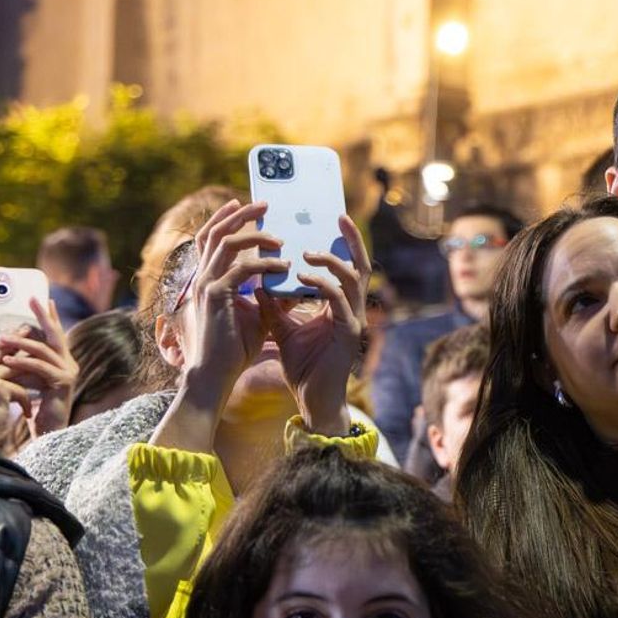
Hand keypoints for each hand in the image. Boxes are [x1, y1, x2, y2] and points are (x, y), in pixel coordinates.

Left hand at [0, 298, 77, 438]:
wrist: (48, 433)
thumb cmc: (34, 409)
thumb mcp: (25, 380)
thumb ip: (21, 364)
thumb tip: (2, 346)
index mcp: (61, 361)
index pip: (55, 335)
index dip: (50, 317)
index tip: (44, 299)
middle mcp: (68, 364)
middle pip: (56, 334)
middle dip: (43, 316)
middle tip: (31, 300)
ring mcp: (68, 372)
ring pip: (44, 350)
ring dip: (21, 343)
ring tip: (1, 340)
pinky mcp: (63, 383)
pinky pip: (41, 368)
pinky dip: (22, 363)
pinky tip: (6, 361)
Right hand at [178, 199, 288, 408]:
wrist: (217, 375)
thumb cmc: (234, 348)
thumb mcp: (257, 314)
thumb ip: (270, 295)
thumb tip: (291, 281)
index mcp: (208, 279)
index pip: (212, 239)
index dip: (225, 219)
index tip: (244, 203)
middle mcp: (203, 277)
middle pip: (216, 232)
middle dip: (240, 214)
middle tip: (264, 203)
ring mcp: (206, 285)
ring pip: (226, 244)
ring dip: (255, 235)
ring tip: (280, 238)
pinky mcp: (216, 297)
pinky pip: (242, 270)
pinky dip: (265, 264)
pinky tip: (284, 266)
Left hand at [255, 214, 366, 435]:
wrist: (312, 401)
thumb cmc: (303, 368)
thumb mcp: (283, 330)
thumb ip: (274, 306)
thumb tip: (256, 283)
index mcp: (340, 307)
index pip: (346, 268)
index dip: (341, 244)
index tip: (331, 220)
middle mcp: (351, 310)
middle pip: (360, 266)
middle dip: (351, 240)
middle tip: (338, 217)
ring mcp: (353, 320)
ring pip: (353, 278)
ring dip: (331, 260)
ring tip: (307, 252)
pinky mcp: (348, 333)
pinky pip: (338, 300)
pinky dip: (321, 284)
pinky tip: (303, 277)